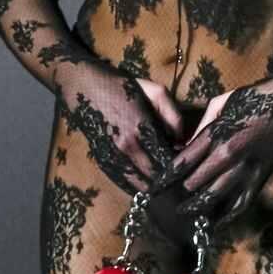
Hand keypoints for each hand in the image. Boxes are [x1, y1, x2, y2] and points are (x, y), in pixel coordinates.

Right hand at [56, 57, 185, 196]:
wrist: (84, 87)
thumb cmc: (122, 87)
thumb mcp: (155, 92)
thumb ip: (173, 116)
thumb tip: (182, 141)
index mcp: (141, 128)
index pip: (167, 160)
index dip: (179, 168)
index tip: (188, 167)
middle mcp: (126, 146)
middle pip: (154, 176)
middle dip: (168, 180)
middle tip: (179, 179)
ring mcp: (112, 155)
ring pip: (139, 185)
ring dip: (153, 186)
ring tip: (165, 185)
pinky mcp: (103, 160)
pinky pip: (123, 182)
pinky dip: (137, 186)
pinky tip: (147, 184)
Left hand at [149, 76, 272, 224]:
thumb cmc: (254, 98)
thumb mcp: (221, 103)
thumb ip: (203, 126)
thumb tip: (189, 145)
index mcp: (217, 134)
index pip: (184, 162)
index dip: (167, 177)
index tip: (155, 187)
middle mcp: (229, 155)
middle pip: (196, 182)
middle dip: (179, 193)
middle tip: (167, 201)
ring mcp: (246, 169)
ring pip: (216, 197)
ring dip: (198, 208)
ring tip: (185, 214)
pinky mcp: (259, 177)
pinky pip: (242, 204)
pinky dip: (228, 218)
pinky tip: (216, 227)